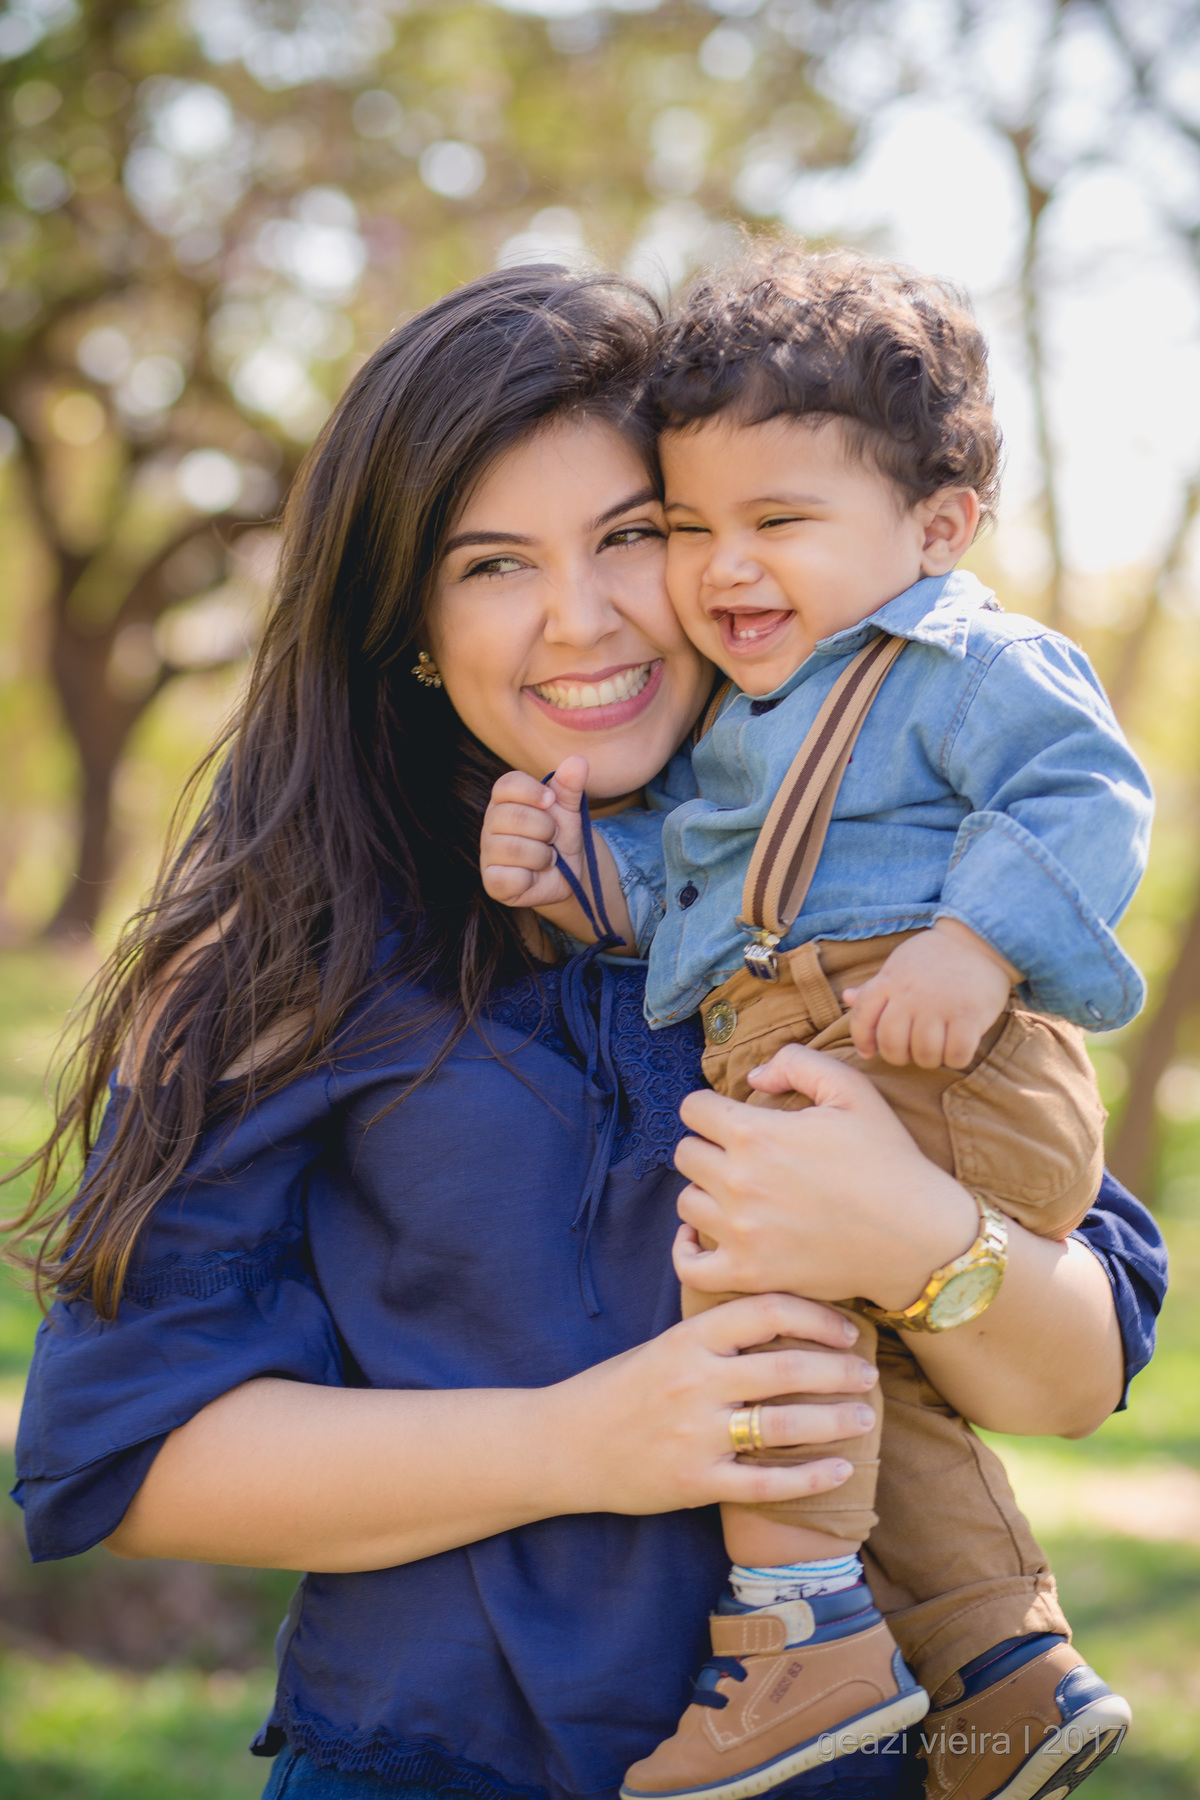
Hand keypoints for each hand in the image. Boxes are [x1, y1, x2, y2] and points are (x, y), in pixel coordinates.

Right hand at [480, 757, 589, 911]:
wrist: (568, 874)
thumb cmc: (561, 836)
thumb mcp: (569, 809)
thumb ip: (570, 785)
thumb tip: (578, 760)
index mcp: (505, 800)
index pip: (507, 784)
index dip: (532, 791)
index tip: (551, 801)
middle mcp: (491, 824)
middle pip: (512, 817)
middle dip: (545, 829)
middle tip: (553, 837)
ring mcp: (488, 854)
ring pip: (513, 849)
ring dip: (543, 855)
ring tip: (548, 858)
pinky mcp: (492, 881)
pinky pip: (507, 877)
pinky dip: (530, 877)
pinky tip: (533, 876)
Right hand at [544, 1293, 876, 1515]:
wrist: (562, 1444)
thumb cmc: (620, 1389)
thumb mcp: (664, 1346)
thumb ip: (717, 1334)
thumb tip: (786, 1318)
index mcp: (688, 1339)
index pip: (767, 1312)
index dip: (817, 1317)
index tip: (847, 1329)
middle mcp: (695, 1382)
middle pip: (787, 1368)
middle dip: (839, 1372)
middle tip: (868, 1374)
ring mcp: (695, 1434)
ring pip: (784, 1425)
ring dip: (835, 1421)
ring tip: (863, 1418)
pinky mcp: (694, 1482)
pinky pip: (766, 1483)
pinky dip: (810, 1477)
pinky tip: (840, 1469)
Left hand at [673, 1046, 977, 1312]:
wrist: (919, 1237)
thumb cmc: (887, 1160)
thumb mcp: (852, 1090)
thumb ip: (796, 1063)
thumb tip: (752, 1077)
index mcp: (756, 1133)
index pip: (693, 1109)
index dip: (712, 1107)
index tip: (733, 1118)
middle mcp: (738, 1181)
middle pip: (686, 1153)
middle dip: (710, 1147)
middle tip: (743, 1156)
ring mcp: (740, 1232)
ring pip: (686, 1202)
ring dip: (706, 1193)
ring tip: (738, 1193)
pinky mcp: (749, 1273)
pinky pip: (689, 1265)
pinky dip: (688, 1250)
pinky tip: (703, 1234)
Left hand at [842, 918, 1017, 1069]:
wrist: (979, 940)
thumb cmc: (934, 957)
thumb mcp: (899, 966)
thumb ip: (874, 987)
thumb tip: (847, 997)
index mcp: (889, 981)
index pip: (862, 1019)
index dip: (863, 1041)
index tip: (870, 1052)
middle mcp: (910, 995)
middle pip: (892, 1045)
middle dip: (900, 1057)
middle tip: (912, 1051)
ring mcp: (940, 1005)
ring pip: (924, 1055)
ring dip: (930, 1059)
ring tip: (937, 1048)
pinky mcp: (969, 1015)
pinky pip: (956, 1055)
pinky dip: (956, 1059)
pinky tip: (958, 1049)